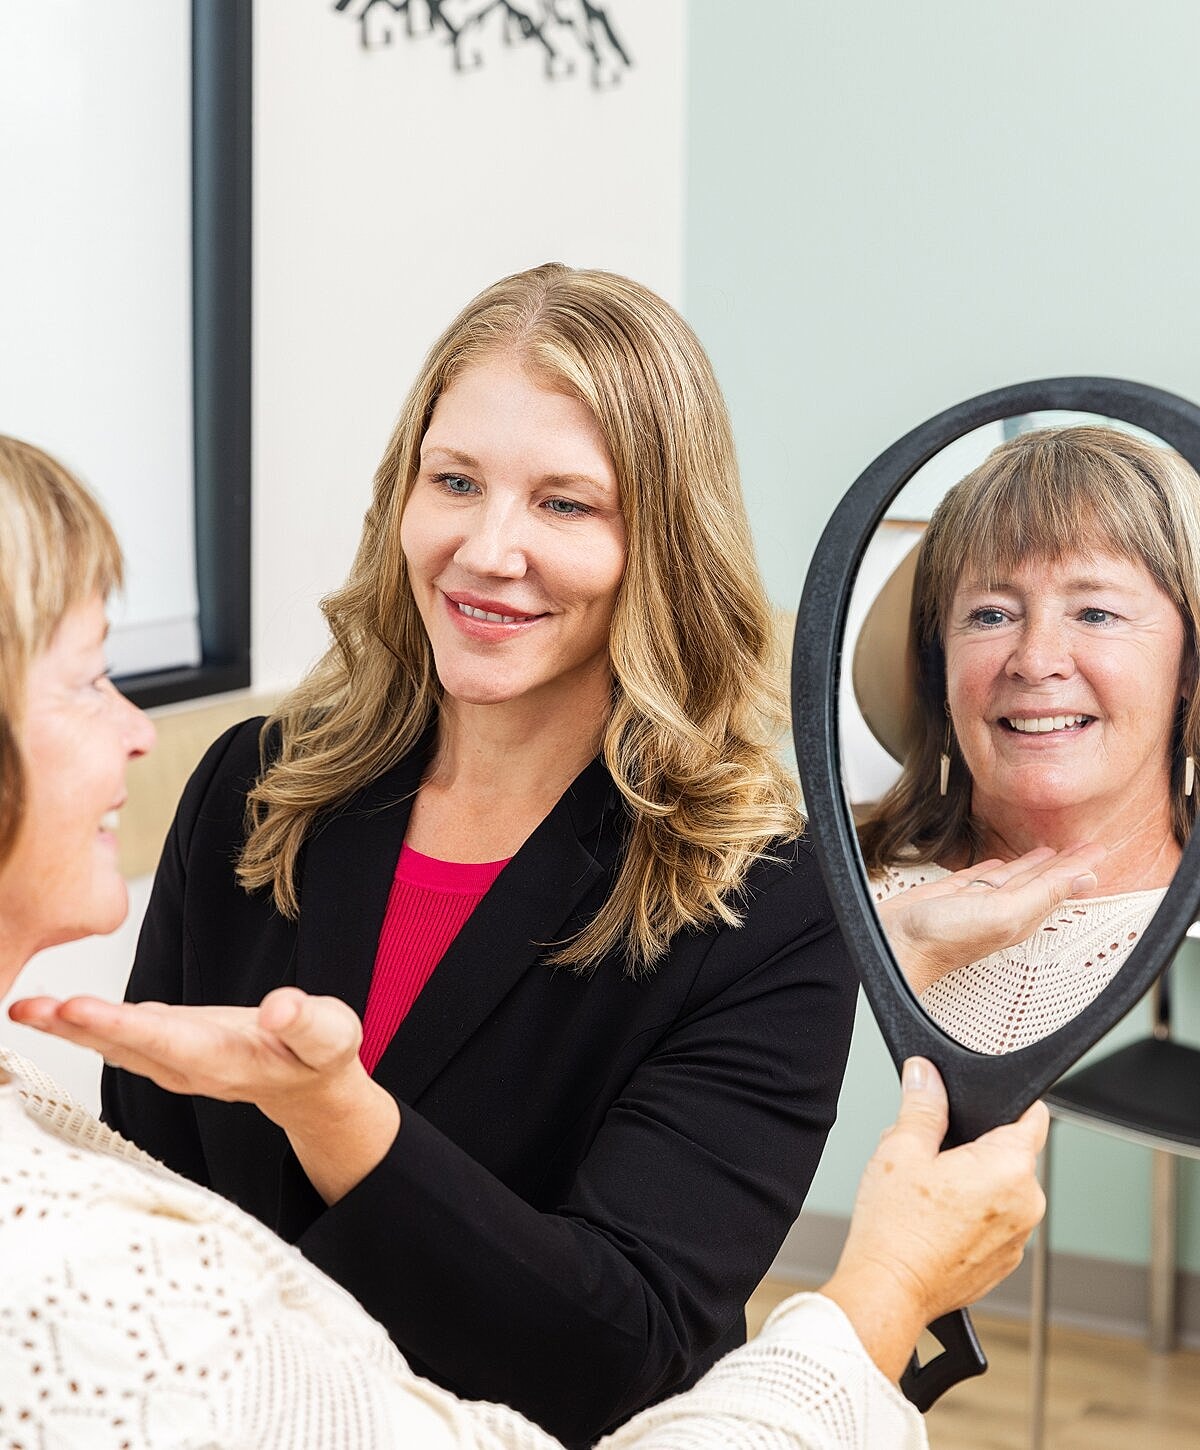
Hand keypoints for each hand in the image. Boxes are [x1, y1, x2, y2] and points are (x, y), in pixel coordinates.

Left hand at [9, 988, 399, 1202]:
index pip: (165, 1040)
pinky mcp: (171, 1046)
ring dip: (69, 1028)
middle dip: (76, 1028)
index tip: (77, 1007)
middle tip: (26, 1009)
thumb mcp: (330, 1035)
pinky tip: (57, 1011)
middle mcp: (190, 1066)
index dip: (120, 1025)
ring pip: (116, 1045)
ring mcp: (176, 1060)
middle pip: (126, 1047)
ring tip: (25, 1009)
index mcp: (226, 1059)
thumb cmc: (321, 1056)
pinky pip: (121, 1037)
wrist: (310, 1086)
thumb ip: (306, 1021)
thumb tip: (279, 1008)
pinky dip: (86, 1024)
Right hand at [821, 1057, 1047, 1381]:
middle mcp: (1026, 1205)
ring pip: (1000, 1188)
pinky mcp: (1003, 1262)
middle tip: (932, 1154)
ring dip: (972, 1182)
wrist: (889, 1290)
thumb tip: (926, 1074)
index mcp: (1010, 1168)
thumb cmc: (896, 1229)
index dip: (1008, 1102)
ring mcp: (1018, 1239)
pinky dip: (971, 1215)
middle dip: (974, 1146)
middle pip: (1010, 1153)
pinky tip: (934, 1220)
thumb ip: (922, 1105)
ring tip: (927, 1193)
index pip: (1033, 1117)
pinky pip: (994, 1222)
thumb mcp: (901, 1149)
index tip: (984, 1102)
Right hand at [878, 843, 1105, 993]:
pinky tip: (997, 863)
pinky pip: (979, 878)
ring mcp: (974, 903)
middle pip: (1040, 880)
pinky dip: (993, 868)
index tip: (1098, 849)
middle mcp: (1002, 909)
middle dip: (1063, 864)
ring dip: (1031, 864)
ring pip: (1012, 878)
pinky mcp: (949, 896)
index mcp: (1020, 915)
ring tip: (1049, 852)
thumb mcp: (1002, 913)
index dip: (1079, 866)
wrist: (893, 946)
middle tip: (1084, 846)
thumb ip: (1042, 894)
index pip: (1057, 885)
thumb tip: (1085, 879)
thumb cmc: (942, 939)